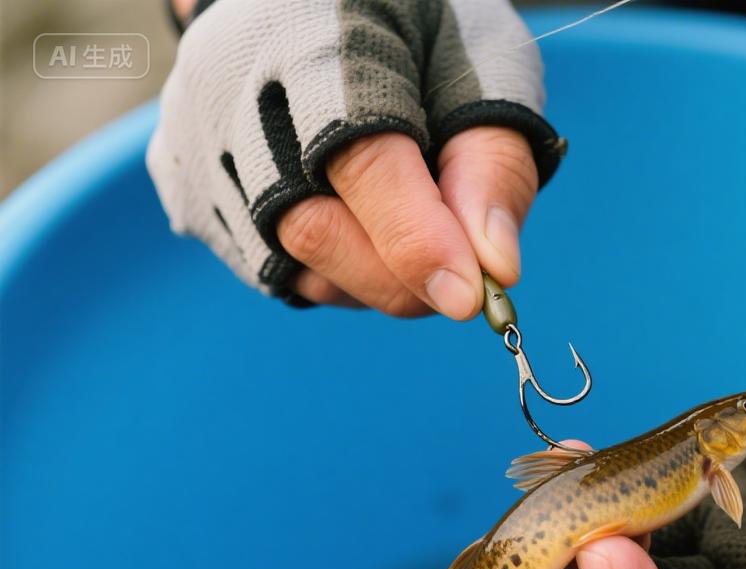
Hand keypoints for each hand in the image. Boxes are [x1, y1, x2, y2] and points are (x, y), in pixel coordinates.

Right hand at [147, 0, 564, 313]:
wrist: (319, 7)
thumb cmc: (418, 33)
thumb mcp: (482, 70)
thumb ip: (492, 166)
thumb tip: (493, 270)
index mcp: (317, 32)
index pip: (361, 161)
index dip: (417, 240)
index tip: (470, 297)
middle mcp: (232, 84)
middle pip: (316, 230)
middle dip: (403, 276)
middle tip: (462, 280)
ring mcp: (197, 139)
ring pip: (295, 266)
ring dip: (373, 279)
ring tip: (413, 228)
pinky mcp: (188, 186)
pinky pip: (274, 273)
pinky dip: (338, 274)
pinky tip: (363, 223)